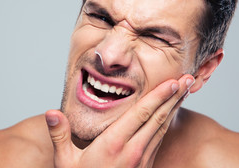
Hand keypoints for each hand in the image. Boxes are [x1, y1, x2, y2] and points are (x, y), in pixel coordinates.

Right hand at [45, 74, 193, 167]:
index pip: (141, 114)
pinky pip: (160, 139)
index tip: (172, 81)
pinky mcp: (146, 164)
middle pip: (158, 117)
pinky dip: (167, 122)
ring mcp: (142, 159)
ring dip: (174, 107)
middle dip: (174, 96)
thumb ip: (59, 135)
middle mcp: (133, 150)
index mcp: (113, 144)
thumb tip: (50, 112)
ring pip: (162, 127)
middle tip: (188, 78)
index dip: (158, 96)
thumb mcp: (65, 162)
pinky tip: (169, 114)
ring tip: (184, 90)